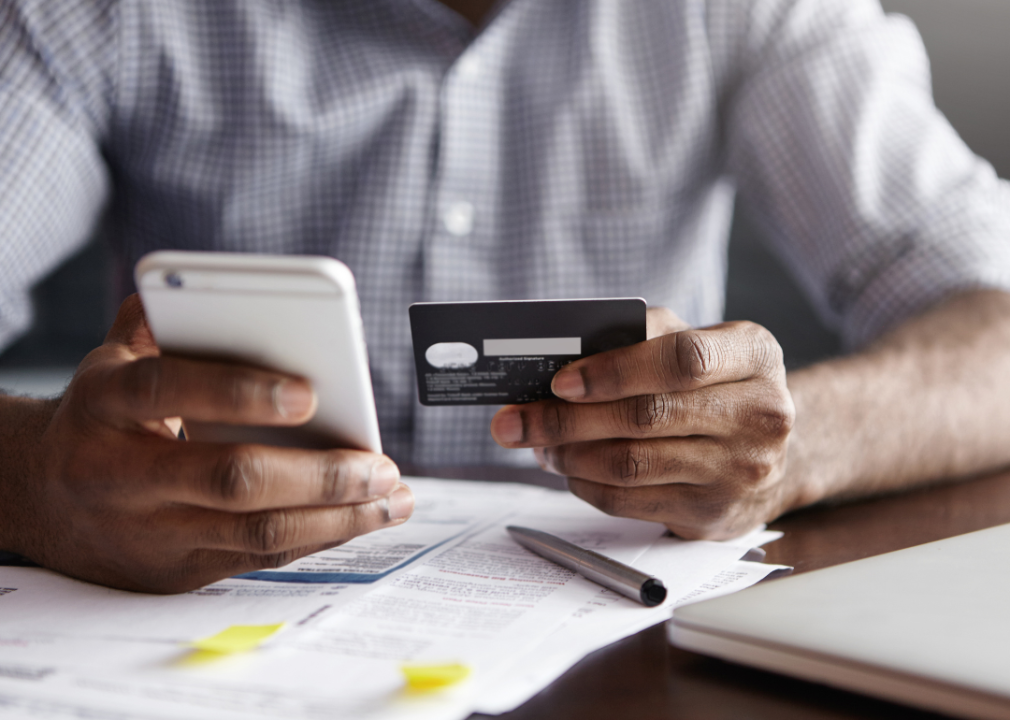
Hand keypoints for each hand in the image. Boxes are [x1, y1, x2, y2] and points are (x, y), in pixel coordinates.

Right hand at [5, 295, 411, 592]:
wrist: (35, 499)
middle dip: (319, 474)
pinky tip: (360, 518)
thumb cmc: (102, 416)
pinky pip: (259, 558)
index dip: (240, 391)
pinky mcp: (175, 570)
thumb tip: (227, 288)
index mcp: (105, 402)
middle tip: (380, 464)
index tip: (311, 392)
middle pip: (230, 479)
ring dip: (338, 517)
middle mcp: (120, 473)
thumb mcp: (112, 358)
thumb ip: (163, 318)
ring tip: (391, 498)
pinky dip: (319, 538)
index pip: (169, 389)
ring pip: (256, 532)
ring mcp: (149, 531)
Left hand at [490, 308, 795, 538]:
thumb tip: (565, 354)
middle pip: (646, 417)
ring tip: (537, 443)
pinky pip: (630, 501)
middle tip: (516, 419)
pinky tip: (568, 468)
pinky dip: (585, 484)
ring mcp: (741, 471)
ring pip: (632, 464)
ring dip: (569, 455)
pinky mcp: (714, 514)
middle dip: (566, 419)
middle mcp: (761, 414)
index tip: (560, 381)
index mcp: (755, 354)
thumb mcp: (699, 344)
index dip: (615, 371)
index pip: (683, 360)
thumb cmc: (716, 387)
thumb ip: (644, 336)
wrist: (769, 452)